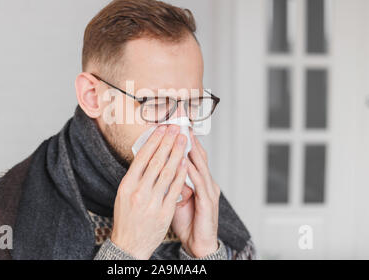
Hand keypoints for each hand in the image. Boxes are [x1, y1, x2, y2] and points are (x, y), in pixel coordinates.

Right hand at [110, 124, 187, 258]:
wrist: (129, 245)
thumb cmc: (126, 218)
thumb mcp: (123, 193)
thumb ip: (135, 175)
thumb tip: (147, 154)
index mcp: (127, 185)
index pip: (142, 157)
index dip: (154, 141)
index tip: (162, 129)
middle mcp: (139, 191)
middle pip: (156, 161)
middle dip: (168, 142)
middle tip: (176, 129)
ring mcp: (152, 202)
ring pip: (167, 172)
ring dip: (177, 153)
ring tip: (183, 140)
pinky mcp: (164, 212)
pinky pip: (175, 189)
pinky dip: (181, 174)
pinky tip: (186, 162)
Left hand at [171, 130, 220, 257]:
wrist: (199, 243)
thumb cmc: (187, 221)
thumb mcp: (177, 197)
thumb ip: (172, 183)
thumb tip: (159, 169)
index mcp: (200, 181)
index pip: (192, 156)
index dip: (184, 142)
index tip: (174, 128)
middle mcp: (207, 182)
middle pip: (198, 156)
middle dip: (189, 140)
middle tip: (180, 125)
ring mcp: (209, 191)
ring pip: (200, 166)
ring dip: (191, 151)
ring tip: (182, 137)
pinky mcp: (208, 202)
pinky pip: (199, 184)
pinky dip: (191, 172)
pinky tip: (184, 162)